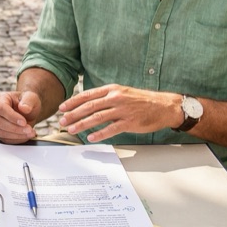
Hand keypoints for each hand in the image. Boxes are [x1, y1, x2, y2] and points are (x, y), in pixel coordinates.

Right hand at [0, 91, 41, 143]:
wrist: (27, 110)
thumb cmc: (27, 102)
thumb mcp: (31, 98)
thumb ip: (28, 101)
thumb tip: (24, 108)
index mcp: (0, 98)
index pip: (1, 108)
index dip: (12, 117)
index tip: (24, 122)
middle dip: (16, 128)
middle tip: (29, 129)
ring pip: (1, 132)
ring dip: (17, 135)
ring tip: (30, 133)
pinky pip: (5, 139)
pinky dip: (16, 140)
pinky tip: (25, 136)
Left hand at [57, 84, 179, 142]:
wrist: (163, 106)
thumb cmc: (142, 100)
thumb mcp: (123, 92)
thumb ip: (106, 96)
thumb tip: (88, 103)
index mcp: (112, 89)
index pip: (88, 95)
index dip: (73, 101)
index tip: (62, 108)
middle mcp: (116, 98)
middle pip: (89, 106)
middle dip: (73, 114)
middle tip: (63, 121)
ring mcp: (123, 110)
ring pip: (97, 117)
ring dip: (82, 124)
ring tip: (72, 129)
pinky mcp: (130, 122)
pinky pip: (111, 129)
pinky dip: (100, 134)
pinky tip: (91, 137)